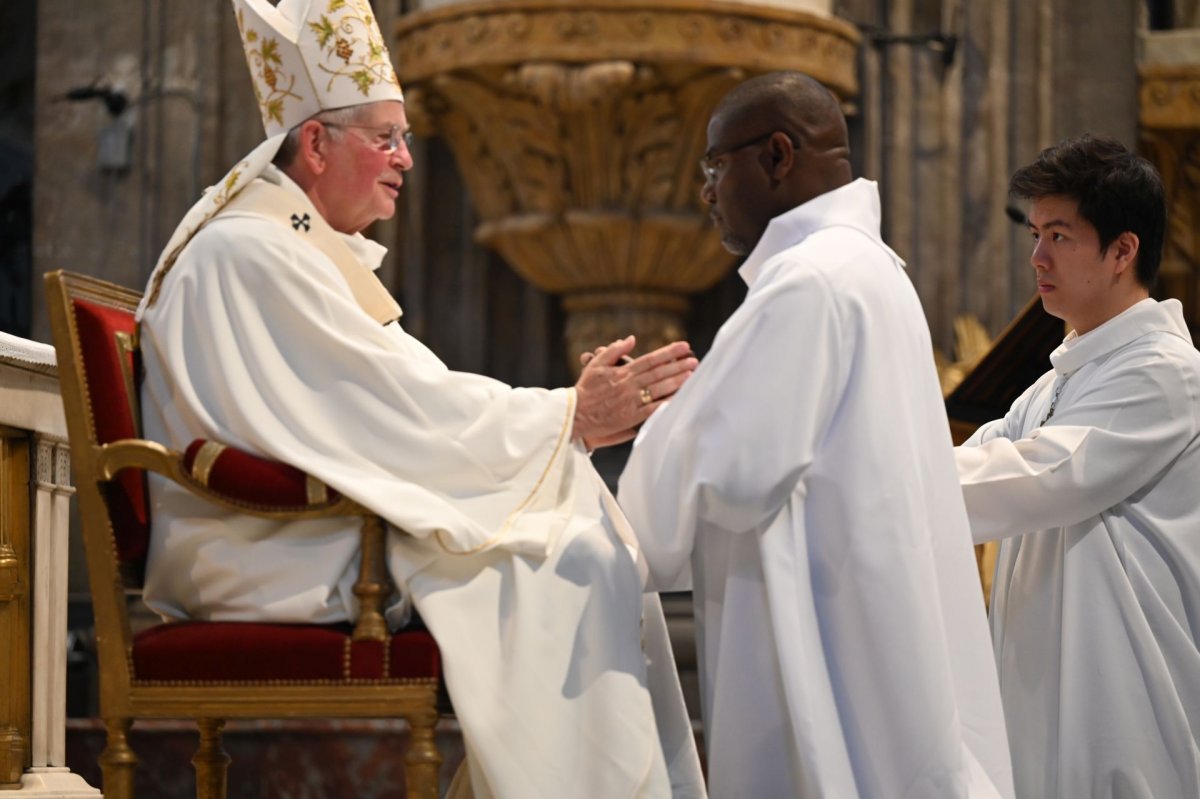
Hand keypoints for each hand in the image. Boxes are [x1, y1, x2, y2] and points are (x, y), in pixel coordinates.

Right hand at [573, 335, 696, 448]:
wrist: (575, 414)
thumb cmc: (585, 389)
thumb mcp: (596, 364)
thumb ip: (614, 350)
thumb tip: (631, 339)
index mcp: (623, 371)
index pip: (651, 359)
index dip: (669, 352)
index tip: (685, 346)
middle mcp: (629, 385)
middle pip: (659, 373)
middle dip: (679, 366)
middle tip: (695, 360)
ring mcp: (631, 401)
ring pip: (659, 389)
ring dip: (677, 382)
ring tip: (692, 376)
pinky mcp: (631, 417)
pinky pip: (653, 409)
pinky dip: (666, 404)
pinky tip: (679, 399)